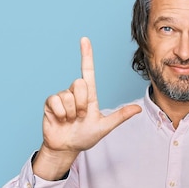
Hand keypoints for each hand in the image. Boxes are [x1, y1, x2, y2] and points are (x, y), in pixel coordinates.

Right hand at [33, 37, 141, 179]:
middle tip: (80, 116)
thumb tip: (138, 108)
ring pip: (68, 95)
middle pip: (79, 83)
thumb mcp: (104, 127)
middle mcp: (75, 93)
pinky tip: (60, 119)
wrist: (67, 148)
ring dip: (71, 111)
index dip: (86, 55)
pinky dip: (60, 113)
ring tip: (70, 120)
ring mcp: (62, 97)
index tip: (85, 39)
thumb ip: (120, 116)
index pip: (88, 71)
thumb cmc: (85, 137)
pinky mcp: (50, 103)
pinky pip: (55, 101)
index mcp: (89, 96)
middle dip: (81, 103)